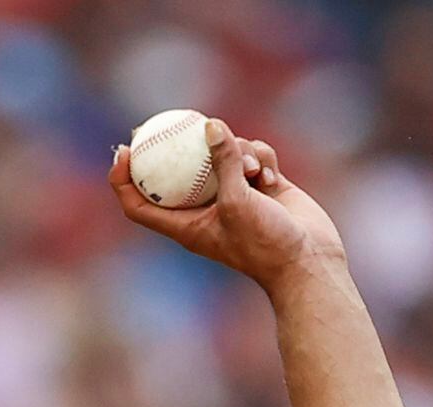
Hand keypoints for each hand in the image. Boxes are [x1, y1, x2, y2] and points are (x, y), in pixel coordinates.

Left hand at [110, 118, 345, 290]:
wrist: (308, 260)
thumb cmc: (265, 242)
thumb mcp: (239, 201)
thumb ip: (224, 162)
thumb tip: (210, 125)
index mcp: (185, 225)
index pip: (140, 205)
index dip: (124, 180)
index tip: (124, 151)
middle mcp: (205, 209)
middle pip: (179, 172)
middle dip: (178, 145)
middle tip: (174, 119)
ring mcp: (234, 196)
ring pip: (222, 155)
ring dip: (238, 153)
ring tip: (254, 170)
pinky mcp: (261, 186)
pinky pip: (253, 156)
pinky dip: (261, 158)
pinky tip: (272, 175)